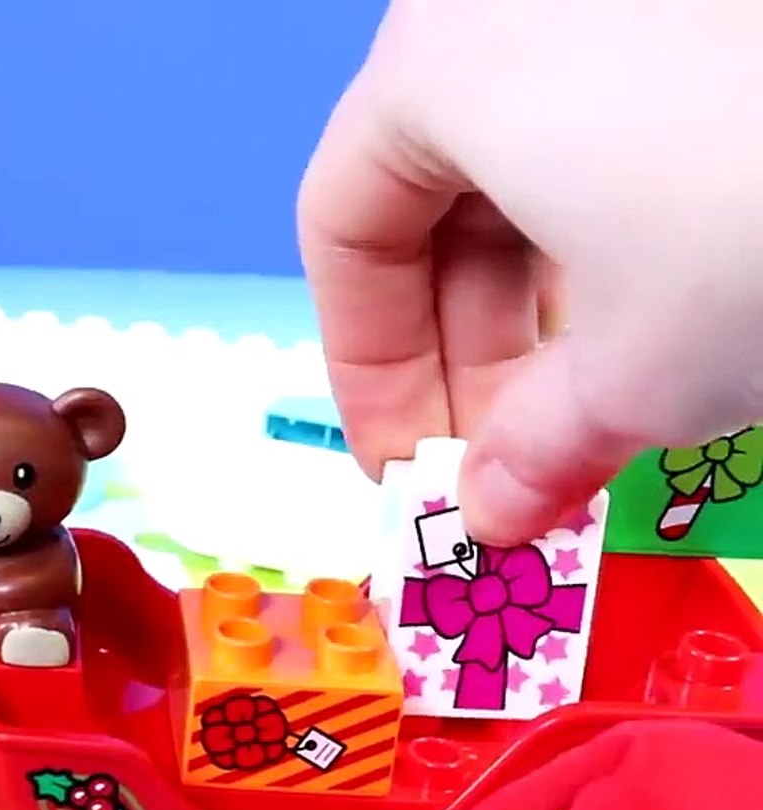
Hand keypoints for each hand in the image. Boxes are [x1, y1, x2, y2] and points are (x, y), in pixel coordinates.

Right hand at [298, 0, 762, 544]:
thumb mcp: (641, 372)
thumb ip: (532, 453)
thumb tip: (491, 517)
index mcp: (437, 59)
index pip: (339, 228)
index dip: (367, 371)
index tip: (413, 471)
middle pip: (440, 189)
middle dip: (473, 346)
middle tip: (518, 460)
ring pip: (543, 151)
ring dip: (557, 293)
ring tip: (612, 398)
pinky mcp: (714, 15)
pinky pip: (636, 109)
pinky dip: (640, 218)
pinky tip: (692, 301)